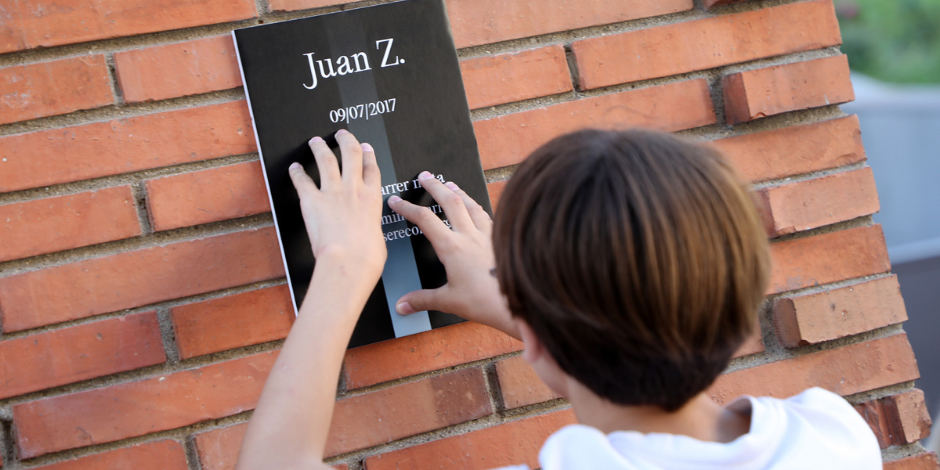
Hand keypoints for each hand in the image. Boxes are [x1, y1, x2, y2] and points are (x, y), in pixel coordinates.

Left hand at [288, 130, 386, 285]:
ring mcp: (333, 192)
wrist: (350, 259)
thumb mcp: (378, 239)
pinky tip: (294, 168)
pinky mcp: (313, 200)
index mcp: (372, 198)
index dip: (368, 154)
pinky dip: (297, 173)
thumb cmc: (366, 256)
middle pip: (351, 155)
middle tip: (343, 134)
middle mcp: (353, 190)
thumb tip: (368, 234)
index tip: (365, 147)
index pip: (371, 168)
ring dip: (321, 148)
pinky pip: (303, 181)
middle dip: (347, 141)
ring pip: (327, 160)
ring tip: (317, 141)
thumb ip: (371, 229)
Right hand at [388, 172, 518, 338]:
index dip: (407, 208)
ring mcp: (488, 235)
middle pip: (450, 201)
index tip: (396, 201)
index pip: (425, 220)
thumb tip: (401, 306)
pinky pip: (488, 216)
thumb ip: (422, 300)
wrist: (518, 303)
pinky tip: (478, 208)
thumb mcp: (448, 301)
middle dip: (435, 186)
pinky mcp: (501, 240)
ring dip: (459, 192)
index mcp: (452, 247)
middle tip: (425, 175)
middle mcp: (470, 236)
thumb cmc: (484, 302)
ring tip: (451, 184)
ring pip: (471, 205)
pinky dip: (478, 207)